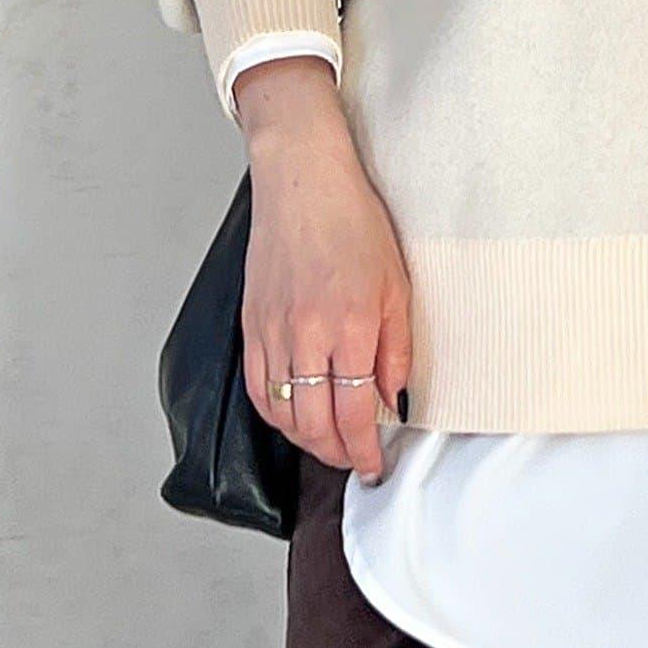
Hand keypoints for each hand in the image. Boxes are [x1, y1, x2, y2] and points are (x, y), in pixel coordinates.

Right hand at [235, 57, 411, 482]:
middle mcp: (306, 335)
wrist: (303, 183)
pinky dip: (275, 414)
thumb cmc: (354, 223)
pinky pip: (258, 388)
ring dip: (306, 441)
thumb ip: (396, 348)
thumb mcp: (397, 286)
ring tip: (329, 447)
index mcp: (350, 326)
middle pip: (315, 424)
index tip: (374, 465)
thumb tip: (392, 397)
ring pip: (283, 412)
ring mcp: (272, 332)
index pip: (354, 414)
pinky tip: (293, 419)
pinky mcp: (250, 324)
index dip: (364, 450)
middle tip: (355, 463)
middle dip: (337, 455)